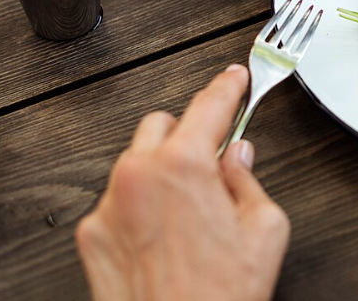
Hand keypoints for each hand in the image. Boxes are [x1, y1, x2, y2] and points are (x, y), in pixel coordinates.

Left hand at [76, 64, 289, 300]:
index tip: (234, 79)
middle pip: (161, 124)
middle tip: (213, 164)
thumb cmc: (220, 295)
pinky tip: (163, 238)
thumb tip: (237, 160)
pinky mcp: (91, 236)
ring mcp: (109, 205)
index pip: (208, 105)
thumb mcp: (265, 229)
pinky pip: (117, 201)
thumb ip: (249, 181)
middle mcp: (138, 177)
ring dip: (160, 171)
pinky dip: (139, 207)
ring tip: (189, 214)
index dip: (227, 87)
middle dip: (188, 135)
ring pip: (135, 162)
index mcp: (183, 165)